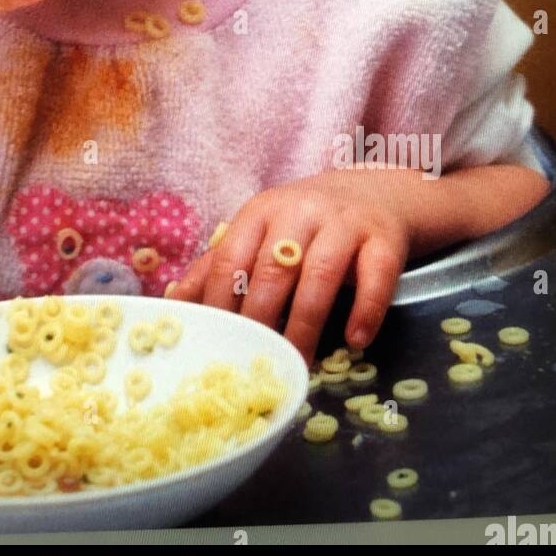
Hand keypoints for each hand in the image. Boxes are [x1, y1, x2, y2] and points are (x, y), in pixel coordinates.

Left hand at [168, 170, 410, 363]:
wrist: (371, 192)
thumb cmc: (303, 225)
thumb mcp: (258, 234)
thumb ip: (218, 267)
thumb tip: (171, 305)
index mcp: (260, 211)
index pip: (231, 258)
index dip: (219, 303)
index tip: (216, 344)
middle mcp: (300, 211)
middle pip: (273, 269)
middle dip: (260, 320)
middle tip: (254, 361)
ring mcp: (344, 223)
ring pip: (320, 274)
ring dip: (306, 324)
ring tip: (298, 362)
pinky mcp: (384, 238)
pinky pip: (376, 275)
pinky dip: (365, 310)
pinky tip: (355, 340)